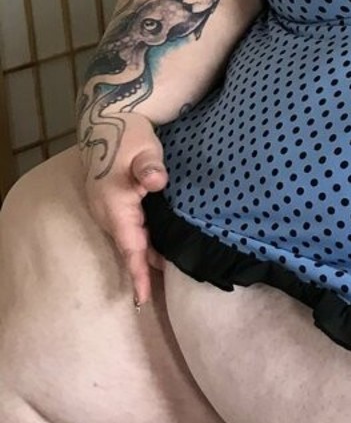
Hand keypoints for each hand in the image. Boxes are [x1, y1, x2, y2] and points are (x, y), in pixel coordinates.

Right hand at [80, 113, 167, 307]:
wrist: (107, 123)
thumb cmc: (128, 136)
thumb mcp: (143, 148)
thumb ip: (150, 166)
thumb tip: (157, 180)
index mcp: (115, 205)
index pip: (130, 246)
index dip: (138, 273)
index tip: (142, 299)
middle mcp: (108, 213)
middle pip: (131, 250)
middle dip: (146, 272)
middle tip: (169, 294)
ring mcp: (109, 211)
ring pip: (131, 242)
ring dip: (147, 258)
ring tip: (171, 276)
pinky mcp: (114, 207)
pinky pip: (130, 232)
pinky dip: (145, 244)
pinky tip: (162, 251)